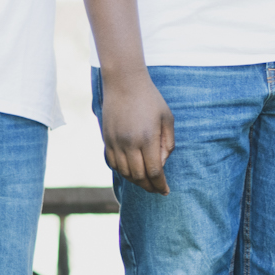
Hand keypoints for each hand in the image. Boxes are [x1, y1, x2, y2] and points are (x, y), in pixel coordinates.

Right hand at [100, 71, 174, 193]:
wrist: (124, 83)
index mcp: (148, 138)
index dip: (160, 185)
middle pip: (139, 176)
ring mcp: (116, 142)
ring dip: (136, 181)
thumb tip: (162, 164)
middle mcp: (130, 143)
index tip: (165, 191)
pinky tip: (131, 171)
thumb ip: (167, 143)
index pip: (154, 171)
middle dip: (149, 187)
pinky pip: (113, 163)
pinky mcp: (107, 139)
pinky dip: (123, 172)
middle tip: (157, 190)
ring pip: (125, 173)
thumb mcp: (167, 119)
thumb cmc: (150, 99)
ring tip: (146, 182)